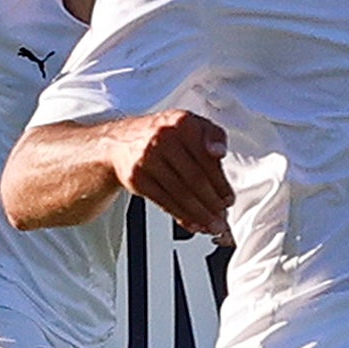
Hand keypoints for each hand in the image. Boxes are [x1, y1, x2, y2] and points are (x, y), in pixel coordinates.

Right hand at [109, 109, 232, 232]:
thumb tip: (219, 151)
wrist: (120, 141)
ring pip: (180, 193)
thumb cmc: (163, 133)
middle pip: (195, 178)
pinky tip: (193, 223)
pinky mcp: (137, 178)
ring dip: (199, 214)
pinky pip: (164, 202)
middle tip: (222, 215)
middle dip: (212, 202)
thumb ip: (214, 135)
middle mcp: (163, 138)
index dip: (221, 183)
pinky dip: (181, 216)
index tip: (228, 197)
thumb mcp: (192, 124)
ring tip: (212, 223)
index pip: (207, 159)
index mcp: (182, 123)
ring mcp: (147, 159)